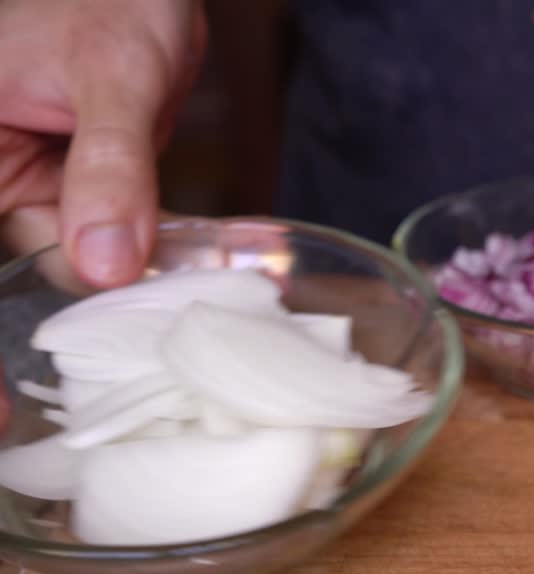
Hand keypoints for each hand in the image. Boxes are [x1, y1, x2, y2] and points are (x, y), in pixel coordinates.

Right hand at [0, 0, 205, 287]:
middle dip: (116, 265)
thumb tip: (105, 264)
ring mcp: (40, 179)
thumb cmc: (118, 4)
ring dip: (146, 258)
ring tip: (201, 254)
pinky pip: (119, 232)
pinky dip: (159, 240)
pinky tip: (203, 244)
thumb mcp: (115, 81)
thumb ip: (110, 168)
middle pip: (46, 250)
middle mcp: (0, 167)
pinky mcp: (84, 185)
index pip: (12, 232)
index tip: (124, 278)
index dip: (63, 262)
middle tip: (184, 267)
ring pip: (89, 250)